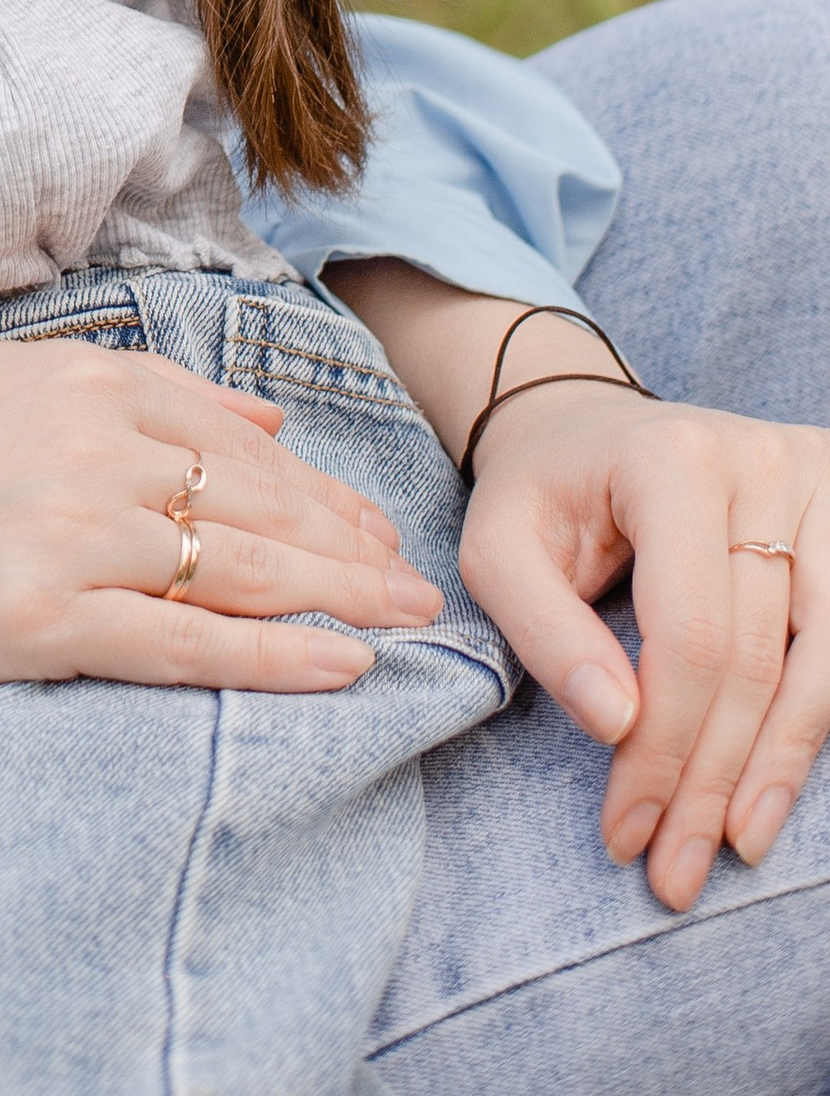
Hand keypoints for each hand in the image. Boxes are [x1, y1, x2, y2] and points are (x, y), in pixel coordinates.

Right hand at [0, 337, 440, 707]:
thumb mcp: (2, 386)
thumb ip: (131, 392)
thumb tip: (261, 422)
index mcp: (74, 378)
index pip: (227, 431)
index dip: (313, 482)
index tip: (367, 521)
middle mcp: (83, 444)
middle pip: (252, 500)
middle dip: (348, 541)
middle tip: (416, 578)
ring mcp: (68, 532)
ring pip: (239, 568)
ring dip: (341, 596)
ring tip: (407, 619)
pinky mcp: (45, 619)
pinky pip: (187, 644)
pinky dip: (275, 659)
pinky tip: (342, 669)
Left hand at [461, 379, 829, 911]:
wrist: (585, 425)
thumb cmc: (540, 491)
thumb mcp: (497, 546)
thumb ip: (544, 629)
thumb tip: (616, 725)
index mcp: (672, 459)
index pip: (687, 631)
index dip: (663, 744)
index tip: (625, 825)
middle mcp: (758, 465)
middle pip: (750, 660)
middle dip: (707, 780)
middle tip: (671, 869)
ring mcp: (812, 490)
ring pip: (815, 665)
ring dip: (772, 773)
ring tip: (730, 847)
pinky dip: (810, 730)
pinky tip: (771, 791)